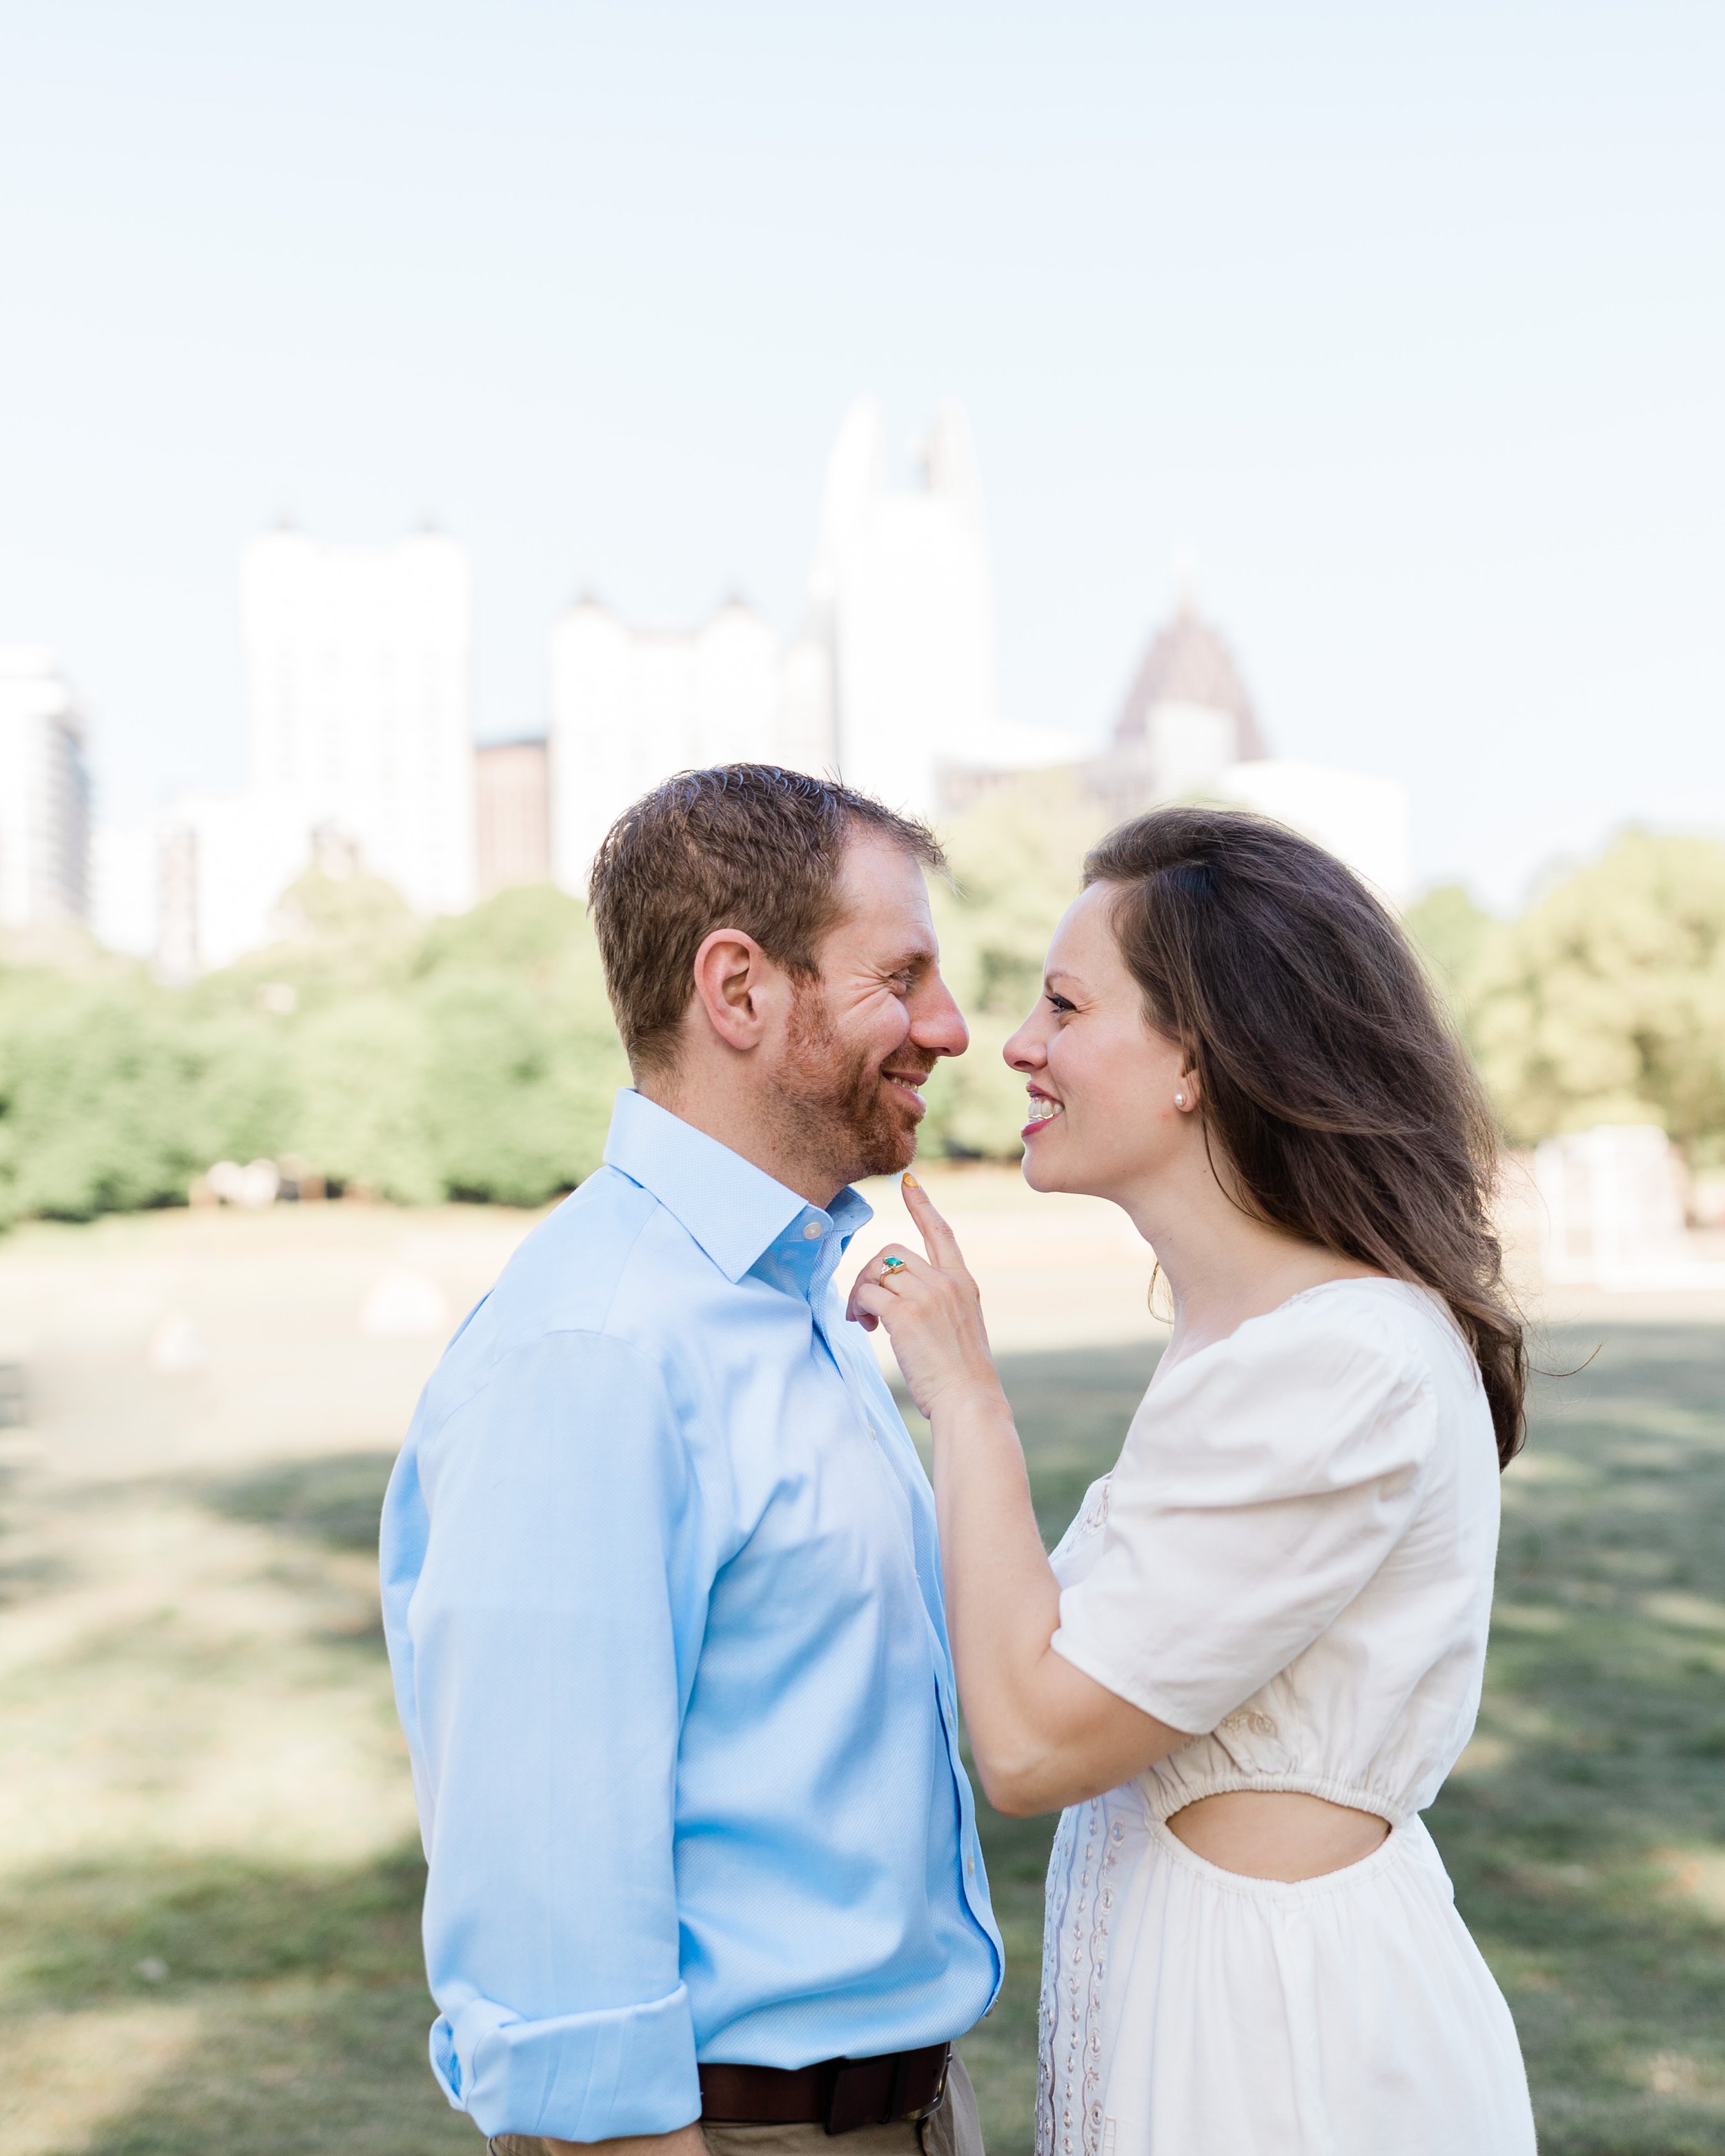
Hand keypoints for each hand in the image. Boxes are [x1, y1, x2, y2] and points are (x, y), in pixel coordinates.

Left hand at [846, 1176, 999, 1417]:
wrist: (969, 1400)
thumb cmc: (962, 1376)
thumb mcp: (960, 1328)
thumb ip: (937, 1304)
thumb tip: (895, 1301)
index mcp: (963, 1283)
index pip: (941, 1232)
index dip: (922, 1205)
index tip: (909, 1182)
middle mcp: (946, 1282)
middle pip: (893, 1251)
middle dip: (870, 1273)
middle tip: (863, 1306)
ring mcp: (927, 1295)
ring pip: (876, 1270)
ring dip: (859, 1292)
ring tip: (861, 1320)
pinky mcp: (905, 1314)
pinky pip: (867, 1294)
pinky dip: (856, 1306)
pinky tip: (863, 1326)